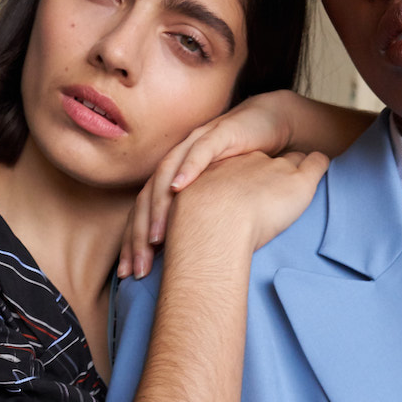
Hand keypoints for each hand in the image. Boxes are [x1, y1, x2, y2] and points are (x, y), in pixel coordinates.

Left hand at [118, 92, 301, 278]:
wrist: (271, 126)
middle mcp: (178, 162)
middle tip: (139, 266)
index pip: (145, 214)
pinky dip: (187, 169)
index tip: (130, 275)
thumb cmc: (246, 169)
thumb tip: (189, 264)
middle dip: (139, 235)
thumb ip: (201, 224)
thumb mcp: (221, 203)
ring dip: (159, 207)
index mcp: (174, 180)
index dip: (134, 243)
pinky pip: (199, 152)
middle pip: (148, 199)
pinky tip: (180, 189)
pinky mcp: (219, 134)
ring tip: (155, 237)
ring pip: (166, 177)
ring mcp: (195, 146)